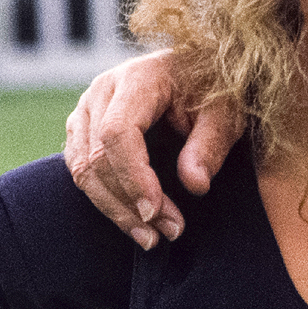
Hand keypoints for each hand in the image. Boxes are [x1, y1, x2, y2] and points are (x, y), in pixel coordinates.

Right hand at [62, 50, 241, 248]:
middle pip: (96, 156)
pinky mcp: (83, 129)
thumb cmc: (215, 89)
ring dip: (115, 209)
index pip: (117, 132)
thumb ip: (210, 145)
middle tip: (168, 232)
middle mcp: (103, 91)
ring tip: (153, 237)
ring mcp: (87, 109)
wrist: (199, 70)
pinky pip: (81, 170)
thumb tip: (195, 186)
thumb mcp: (226, 112)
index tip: (156, 211)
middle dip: (128, 202)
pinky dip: (106, 200)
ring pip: (82, 169)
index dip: (132, 177)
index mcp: (138, 77)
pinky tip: (136, 222)